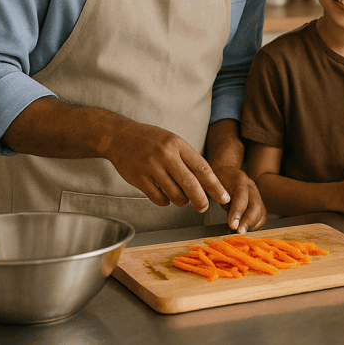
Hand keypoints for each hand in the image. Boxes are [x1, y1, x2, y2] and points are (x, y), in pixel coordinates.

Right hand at [104, 121, 230, 212]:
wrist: (120, 136)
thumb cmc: (152, 140)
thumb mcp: (173, 142)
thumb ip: (188, 160)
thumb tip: (206, 183)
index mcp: (178, 145)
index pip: (202, 168)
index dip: (215, 185)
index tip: (223, 197)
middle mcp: (166, 155)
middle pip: (189, 184)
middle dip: (200, 200)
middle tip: (204, 208)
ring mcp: (151, 167)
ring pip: (173, 193)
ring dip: (182, 201)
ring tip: (183, 200)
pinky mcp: (138, 178)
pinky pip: (157, 197)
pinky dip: (165, 202)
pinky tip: (166, 198)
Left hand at [211, 164, 265, 233]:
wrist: (227, 170)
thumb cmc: (218, 178)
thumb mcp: (213, 184)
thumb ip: (217, 196)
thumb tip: (213, 210)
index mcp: (239, 180)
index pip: (241, 197)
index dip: (238, 212)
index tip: (233, 225)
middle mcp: (251, 187)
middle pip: (256, 206)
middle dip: (248, 221)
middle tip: (239, 232)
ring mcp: (256, 194)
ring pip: (261, 211)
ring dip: (252, 224)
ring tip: (241, 232)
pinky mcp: (258, 201)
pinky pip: (261, 214)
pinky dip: (255, 224)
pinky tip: (246, 228)